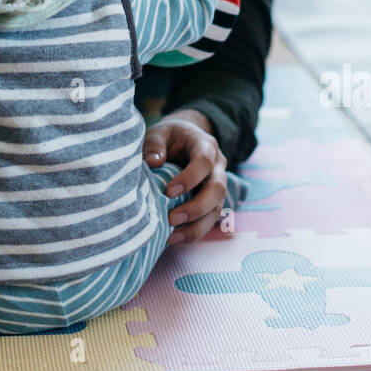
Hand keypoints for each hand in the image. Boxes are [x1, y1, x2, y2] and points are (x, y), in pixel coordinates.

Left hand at [143, 110, 228, 243]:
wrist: (184, 140)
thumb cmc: (170, 138)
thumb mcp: (160, 132)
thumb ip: (155, 144)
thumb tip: (152, 162)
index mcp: (205, 145)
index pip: (204, 162)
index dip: (189, 178)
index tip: (169, 191)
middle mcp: (218, 166)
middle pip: (217, 189)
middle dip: (196, 207)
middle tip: (172, 217)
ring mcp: (218, 185)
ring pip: (217, 209)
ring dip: (196, 225)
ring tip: (172, 234)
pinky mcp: (213, 201)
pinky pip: (210, 220)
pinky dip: (194, 231)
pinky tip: (175, 237)